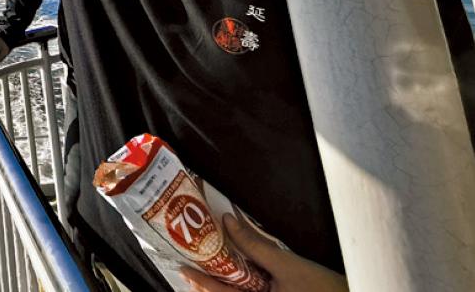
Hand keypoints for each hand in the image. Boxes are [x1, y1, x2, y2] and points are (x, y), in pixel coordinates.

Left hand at [181, 215, 346, 291]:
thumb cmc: (327, 290)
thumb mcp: (288, 265)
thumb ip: (256, 244)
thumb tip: (229, 221)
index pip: (218, 291)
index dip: (197, 279)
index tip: (180, 265)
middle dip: (203, 283)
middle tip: (185, 266)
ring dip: (219, 284)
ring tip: (202, 270)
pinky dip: (237, 285)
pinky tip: (233, 275)